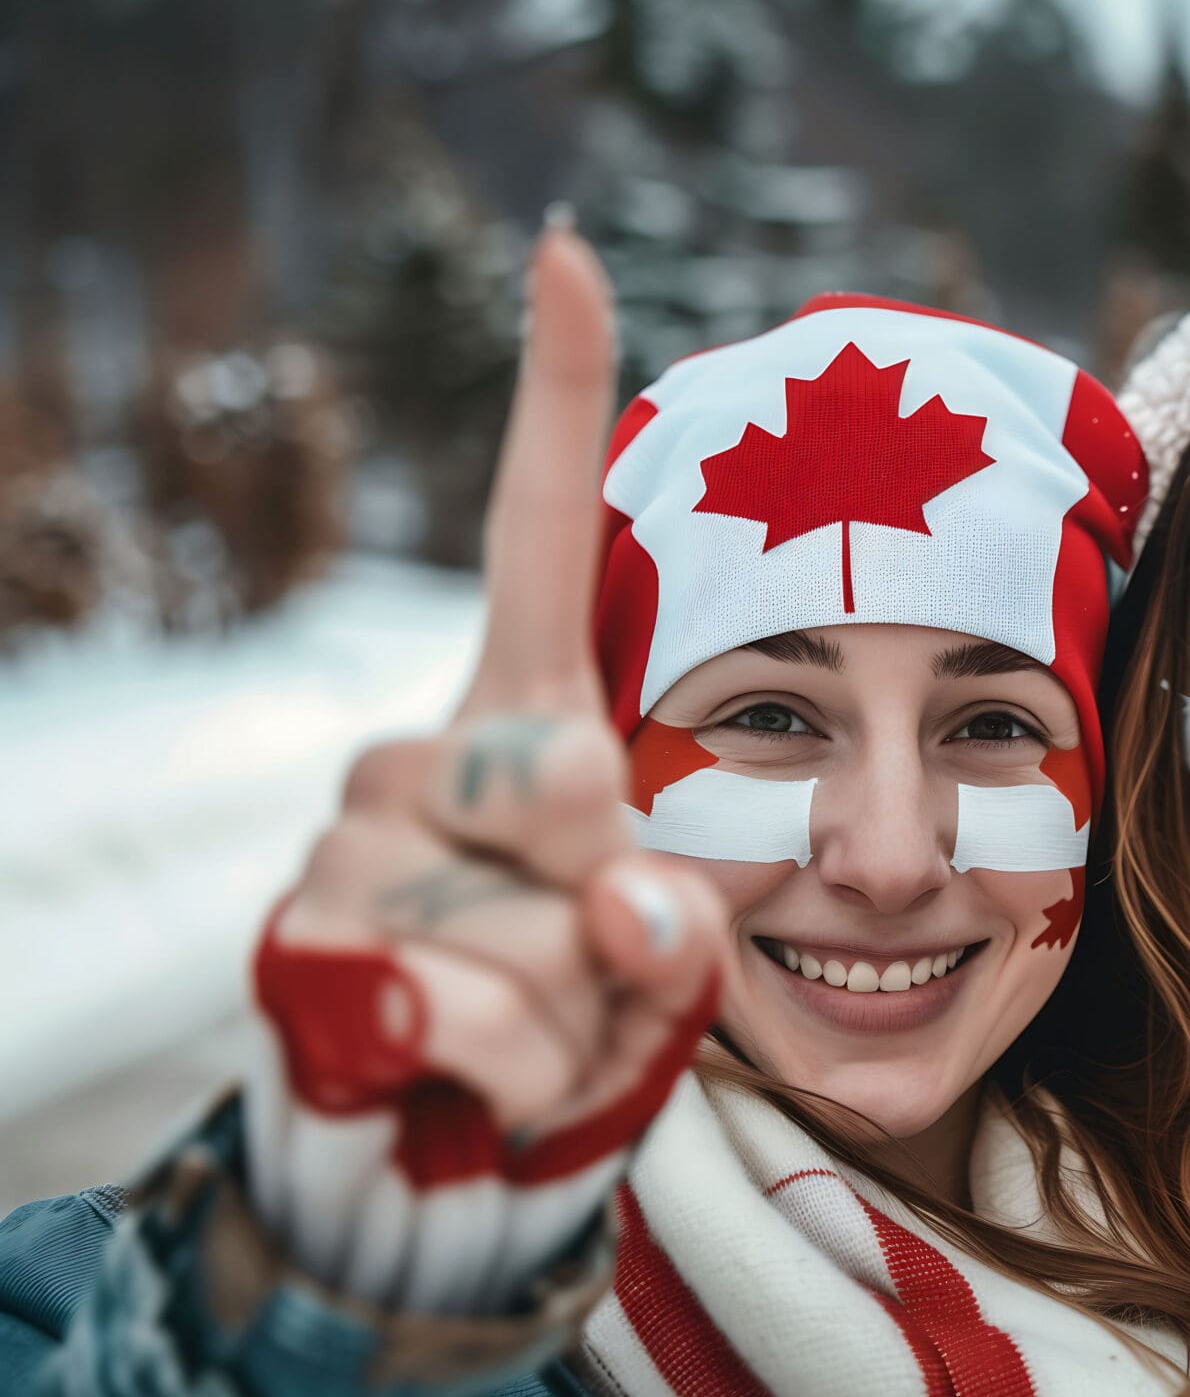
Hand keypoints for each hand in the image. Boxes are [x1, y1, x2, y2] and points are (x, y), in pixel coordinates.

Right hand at [257, 222, 728, 1178]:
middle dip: (630, 908)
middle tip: (601, 960)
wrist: (455, 1146)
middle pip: (572, 783)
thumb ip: (673, 920)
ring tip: (542, 1026)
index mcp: (517, 712)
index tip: (571, 250)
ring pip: (540, 923)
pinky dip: (526, 1068)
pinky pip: (479, 1011)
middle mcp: (417, 749)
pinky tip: (479, 1070)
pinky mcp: (308, 946)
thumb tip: (626, 898)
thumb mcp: (668, 957)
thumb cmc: (583, 1013)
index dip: (556, 395)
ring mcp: (350, 841)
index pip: (533, 534)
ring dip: (584, 1011)